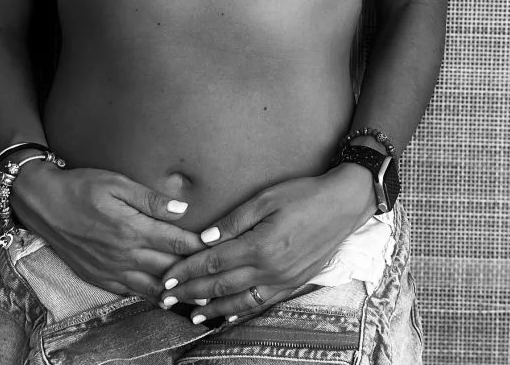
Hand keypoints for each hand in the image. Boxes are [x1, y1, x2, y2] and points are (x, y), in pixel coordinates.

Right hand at [10, 163, 206, 301]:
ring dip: (175, 292)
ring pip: (151, 288)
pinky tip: (163, 298)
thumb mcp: (117, 184)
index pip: (175, 242)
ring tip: (198, 298)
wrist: (44, 204)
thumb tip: (181, 210)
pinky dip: (150, 297)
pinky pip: (130, 293)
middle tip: (217, 278)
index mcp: (132, 229)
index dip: (199, 247)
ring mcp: (110, 270)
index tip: (218, 248)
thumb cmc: (82, 187)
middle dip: (193, 274)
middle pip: (168, 269)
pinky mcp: (98, 278)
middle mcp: (124, 255)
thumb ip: (151, 200)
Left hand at [157, 167, 372, 322]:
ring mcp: (283, 280)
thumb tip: (205, 238)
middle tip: (167, 298)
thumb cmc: (303, 194)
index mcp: (260, 245)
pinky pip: (261, 303)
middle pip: (221, 285)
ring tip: (191, 314)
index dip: (188, 270)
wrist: (343, 205)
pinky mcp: (293, 283)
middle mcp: (270, 269)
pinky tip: (228, 313)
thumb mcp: (266, 198)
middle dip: (191, 292)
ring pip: (239, 301)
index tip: (168, 276)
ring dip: (213, 309)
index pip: (214, 262)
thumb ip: (234, 220)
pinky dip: (241, 310)